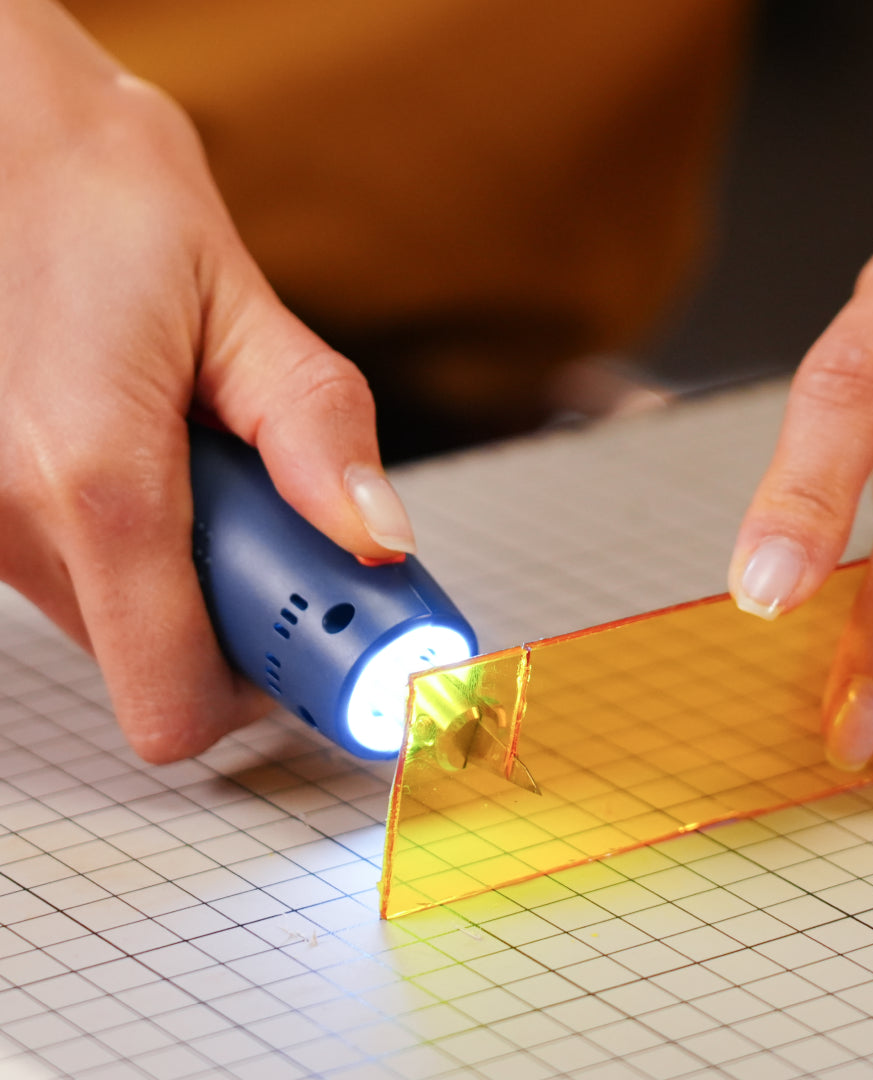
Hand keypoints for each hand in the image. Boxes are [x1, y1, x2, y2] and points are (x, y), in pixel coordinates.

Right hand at [0, 1, 414, 761]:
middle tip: (292, 543)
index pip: (176, 699)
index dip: (267, 692)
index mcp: (93, 479)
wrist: (1, 149)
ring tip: (218, 478)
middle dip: (244, 621)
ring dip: (193, 578)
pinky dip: (143, 552)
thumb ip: (318, 432)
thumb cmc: (109, 204)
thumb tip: (378, 538)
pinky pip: (87, 580)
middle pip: (160, 667)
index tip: (329, 647)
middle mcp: (12, 520)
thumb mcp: (244, 306)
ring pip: (122, 624)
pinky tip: (161, 470)